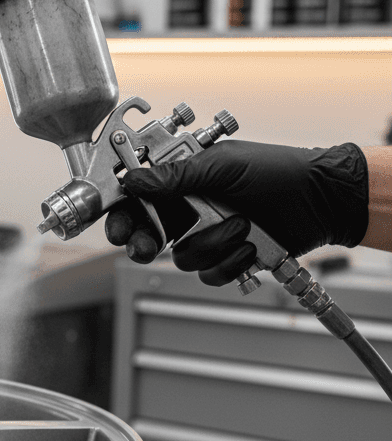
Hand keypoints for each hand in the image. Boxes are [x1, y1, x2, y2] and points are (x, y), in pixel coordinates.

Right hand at [104, 140, 368, 285]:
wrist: (322, 201)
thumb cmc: (280, 172)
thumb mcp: (222, 167)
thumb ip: (174, 176)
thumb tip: (134, 180)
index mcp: (184, 183)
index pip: (139, 201)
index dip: (122, 216)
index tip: (118, 227)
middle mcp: (191, 210)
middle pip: (148, 236)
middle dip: (145, 244)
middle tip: (148, 246)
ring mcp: (208, 236)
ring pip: (181, 258)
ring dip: (212, 245)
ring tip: (240, 226)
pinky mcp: (226, 259)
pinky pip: (208, 274)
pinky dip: (230, 263)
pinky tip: (248, 245)